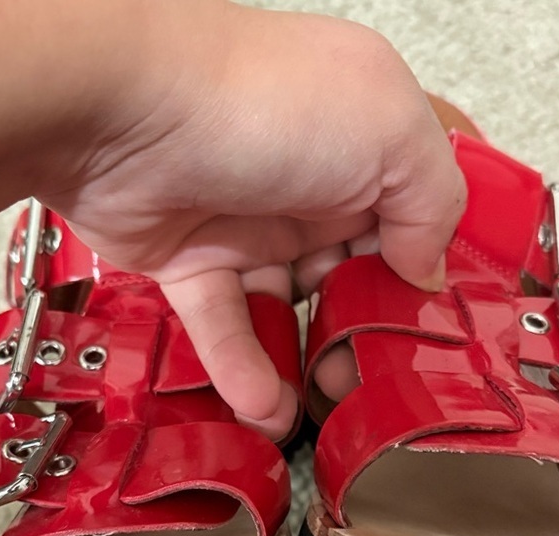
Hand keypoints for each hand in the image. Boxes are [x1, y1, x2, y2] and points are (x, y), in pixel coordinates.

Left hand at [41, 2, 465, 439]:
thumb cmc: (262, 103)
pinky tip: (263, 407)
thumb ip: (434, 203)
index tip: (431, 329)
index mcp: (365, 142)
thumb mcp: (391, 133)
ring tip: (315, 410)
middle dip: (362, 332)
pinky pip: (226, 324)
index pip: (411, 217)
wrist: (124, 109)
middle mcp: (310, 180)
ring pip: (286, 308)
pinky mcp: (191, 260)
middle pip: (350, 274)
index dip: (422, 272)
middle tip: (367, 380)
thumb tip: (427, 269)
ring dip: (302, 363)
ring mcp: (248, 221)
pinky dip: (243, 367)